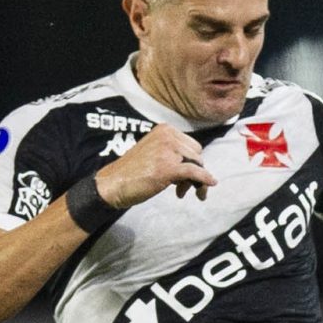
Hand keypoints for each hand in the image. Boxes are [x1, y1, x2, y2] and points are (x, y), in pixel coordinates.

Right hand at [96, 121, 214, 208]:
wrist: (112, 184)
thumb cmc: (132, 173)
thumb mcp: (154, 153)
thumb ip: (174, 154)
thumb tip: (200, 168)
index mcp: (165, 129)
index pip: (191, 145)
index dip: (191, 162)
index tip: (182, 177)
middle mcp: (167, 136)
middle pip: (197, 154)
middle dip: (194, 171)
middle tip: (181, 187)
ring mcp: (168, 151)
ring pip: (197, 164)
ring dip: (194, 181)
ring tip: (181, 193)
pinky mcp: (168, 167)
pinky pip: (195, 173)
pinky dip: (204, 180)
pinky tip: (210, 185)